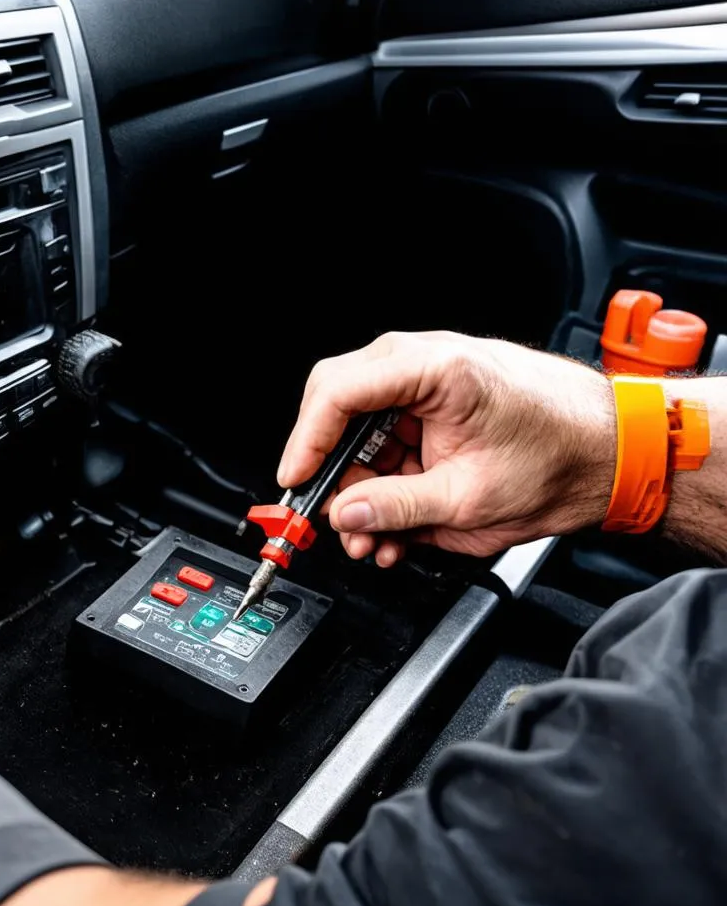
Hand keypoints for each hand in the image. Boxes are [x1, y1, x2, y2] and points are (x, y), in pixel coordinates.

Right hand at [277, 332, 617, 566]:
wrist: (609, 454)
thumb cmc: (560, 455)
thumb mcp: (469, 498)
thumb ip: (396, 507)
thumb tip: (345, 513)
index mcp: (435, 369)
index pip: (339, 392)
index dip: (306, 440)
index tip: (296, 481)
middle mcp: (424, 366)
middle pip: (339, 409)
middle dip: (332, 472)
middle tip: (332, 518)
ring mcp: (426, 388)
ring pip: (360, 436)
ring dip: (360, 491)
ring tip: (373, 539)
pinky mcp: (432, 414)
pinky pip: (387, 449)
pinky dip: (383, 489)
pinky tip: (393, 528)